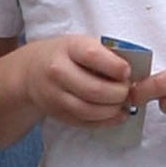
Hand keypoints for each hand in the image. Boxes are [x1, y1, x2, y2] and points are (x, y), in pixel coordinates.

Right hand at [15, 35, 132, 128]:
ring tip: (123, 103)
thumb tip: (135, 72)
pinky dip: (106, 122)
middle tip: (128, 91)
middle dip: (119, 93)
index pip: (93, 56)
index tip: (127, 72)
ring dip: (114, 110)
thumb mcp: (81, 44)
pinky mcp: (58, 114)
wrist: (31, 72)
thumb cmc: (66, 55)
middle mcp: (58, 72)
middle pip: (95, 90)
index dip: (116, 67)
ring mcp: (56, 96)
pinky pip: (85, 123)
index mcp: (69, 48)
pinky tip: (117, 115)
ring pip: (90, 110)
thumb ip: (105, 54)